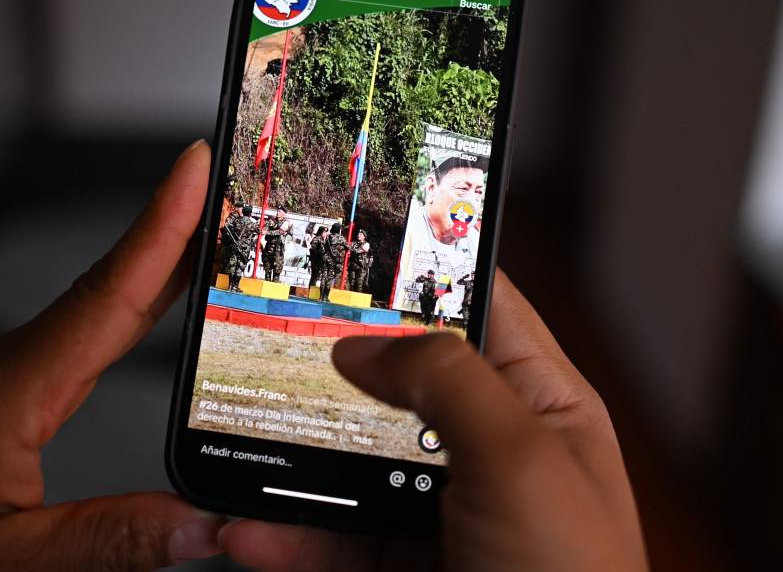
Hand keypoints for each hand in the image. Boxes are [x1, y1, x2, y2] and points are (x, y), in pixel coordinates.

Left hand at [0, 140, 223, 569]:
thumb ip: (108, 542)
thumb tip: (202, 522)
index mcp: (7, 395)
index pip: (108, 296)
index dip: (161, 227)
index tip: (194, 167)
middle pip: (106, 287)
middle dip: (172, 235)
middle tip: (226, 194)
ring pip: (83, 311)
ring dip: (147, 273)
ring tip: (204, 249)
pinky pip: (62, 338)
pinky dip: (114, 313)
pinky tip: (132, 318)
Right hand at [222, 270, 647, 570]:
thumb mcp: (520, 459)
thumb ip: (446, 380)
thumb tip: (363, 344)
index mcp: (538, 403)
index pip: (477, 304)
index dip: (421, 267)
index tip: (355, 243)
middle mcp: (487, 447)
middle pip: (397, 380)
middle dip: (335, 364)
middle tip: (273, 334)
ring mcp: (439, 507)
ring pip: (352, 460)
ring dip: (297, 457)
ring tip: (244, 436)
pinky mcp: (400, 563)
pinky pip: (332, 537)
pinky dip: (289, 534)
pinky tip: (253, 529)